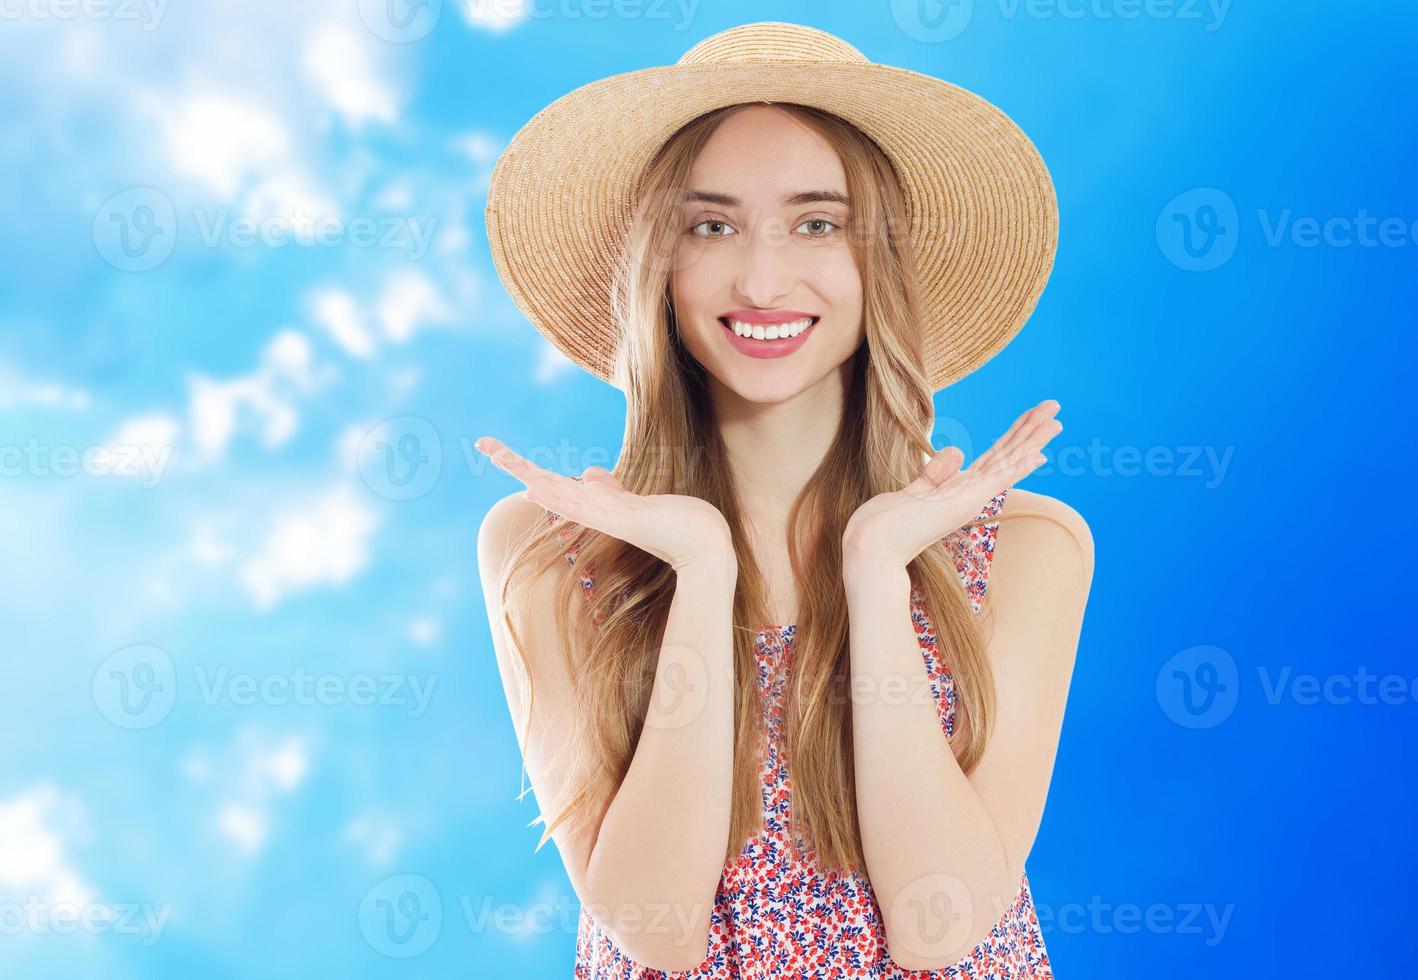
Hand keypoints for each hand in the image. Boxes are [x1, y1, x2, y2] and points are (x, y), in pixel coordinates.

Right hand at [475, 436, 734, 572]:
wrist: (704, 545)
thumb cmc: (675, 523)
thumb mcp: (636, 500)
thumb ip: (611, 489)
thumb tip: (590, 472)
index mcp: (597, 507)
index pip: (555, 486)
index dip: (528, 470)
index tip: (500, 457)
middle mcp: (595, 512)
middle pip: (547, 484)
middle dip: (516, 465)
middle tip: (483, 445)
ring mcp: (606, 516)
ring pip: (559, 491)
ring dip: (528, 472)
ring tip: (498, 454)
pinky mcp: (623, 517)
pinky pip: (584, 502)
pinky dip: (558, 493)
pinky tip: (536, 485)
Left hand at [841, 399, 1062, 568]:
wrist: (873, 546)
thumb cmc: (886, 523)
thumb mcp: (915, 489)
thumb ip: (938, 472)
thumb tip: (958, 450)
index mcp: (959, 490)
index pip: (995, 457)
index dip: (1014, 436)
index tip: (1033, 419)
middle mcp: (970, 494)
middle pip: (1008, 455)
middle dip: (1031, 430)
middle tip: (1054, 408)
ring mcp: (970, 499)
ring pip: (1008, 463)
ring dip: (1032, 441)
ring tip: (1056, 420)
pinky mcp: (964, 503)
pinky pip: (995, 481)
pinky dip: (1017, 468)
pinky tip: (1038, 456)